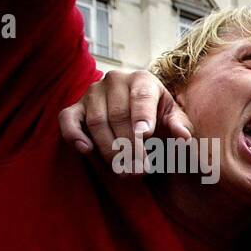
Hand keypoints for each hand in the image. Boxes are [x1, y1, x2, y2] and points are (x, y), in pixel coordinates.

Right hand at [58, 70, 193, 172]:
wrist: (138, 112)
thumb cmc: (160, 116)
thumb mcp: (175, 119)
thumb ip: (180, 126)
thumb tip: (183, 137)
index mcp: (142, 79)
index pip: (141, 97)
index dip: (143, 116)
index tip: (146, 135)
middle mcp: (115, 80)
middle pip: (119, 114)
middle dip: (130, 145)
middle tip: (140, 170)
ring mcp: (92, 93)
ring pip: (97, 121)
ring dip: (109, 149)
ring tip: (124, 171)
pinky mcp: (75, 107)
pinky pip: (67, 119)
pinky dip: (73, 134)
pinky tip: (86, 150)